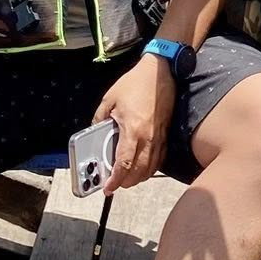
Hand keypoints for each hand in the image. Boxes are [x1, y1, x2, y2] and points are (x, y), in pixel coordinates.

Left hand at [94, 55, 175, 192]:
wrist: (160, 71)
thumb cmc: (136, 83)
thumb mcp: (109, 98)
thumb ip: (99, 119)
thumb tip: (94, 133)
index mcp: (132, 130)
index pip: (123, 164)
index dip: (115, 180)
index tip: (108, 188)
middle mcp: (147, 137)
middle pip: (138, 172)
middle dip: (126, 183)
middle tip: (115, 184)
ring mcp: (159, 137)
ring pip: (151, 168)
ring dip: (138, 178)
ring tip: (127, 178)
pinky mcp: (166, 134)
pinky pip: (160, 159)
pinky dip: (151, 168)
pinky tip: (143, 167)